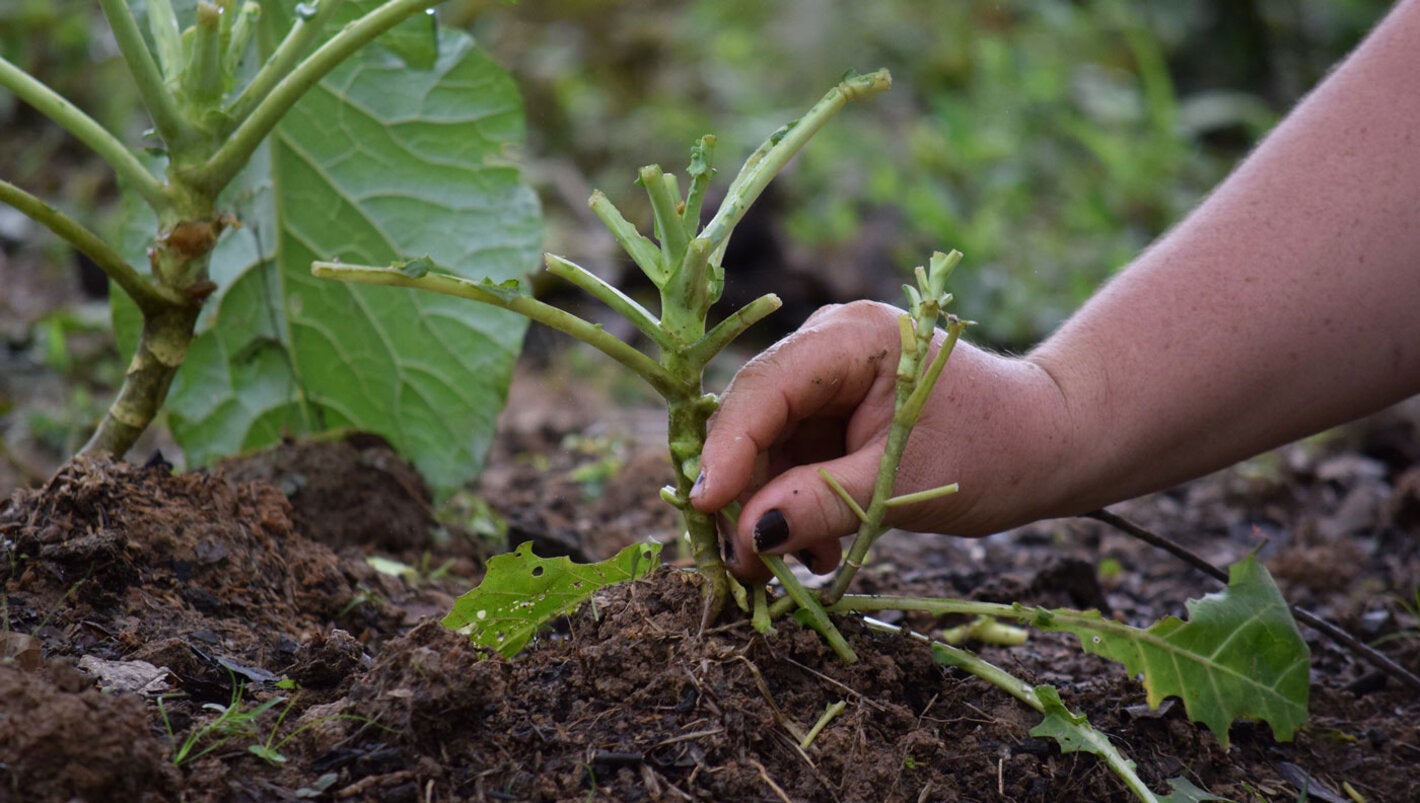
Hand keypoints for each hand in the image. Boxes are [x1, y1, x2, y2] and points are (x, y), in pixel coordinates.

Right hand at [690, 300, 1072, 580]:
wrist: (1047, 443)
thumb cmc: (993, 451)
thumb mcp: (899, 487)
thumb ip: (819, 506)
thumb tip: (747, 538)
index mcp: (852, 339)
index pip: (765, 389)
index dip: (728, 449)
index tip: (704, 507)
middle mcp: (830, 343)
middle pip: (756, 414)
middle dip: (743, 488)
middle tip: (738, 561)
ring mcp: (829, 374)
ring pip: (768, 442)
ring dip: (769, 506)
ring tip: (786, 568)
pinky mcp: (833, 408)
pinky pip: (792, 454)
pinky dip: (794, 502)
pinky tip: (814, 550)